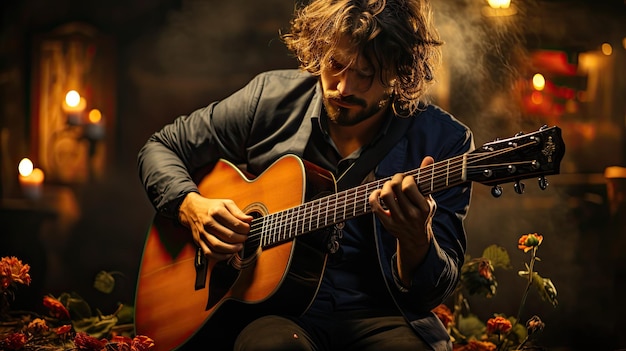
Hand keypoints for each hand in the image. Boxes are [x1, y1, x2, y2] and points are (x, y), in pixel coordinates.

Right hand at [178, 192, 252, 260]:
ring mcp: (203, 233)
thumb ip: (238, 212)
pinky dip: (220, 256)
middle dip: (240, 239)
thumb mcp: (226, 204)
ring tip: (239, 247)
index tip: (248, 229)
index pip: (235, 224)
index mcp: (216, 211)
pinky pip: (209, 253)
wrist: (192, 209)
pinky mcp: (199, 241)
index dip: (245, 229)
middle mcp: (208, 222)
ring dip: (232, 249)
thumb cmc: (211, 207)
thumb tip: (249, 219)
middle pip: (228, 236)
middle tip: (244, 238)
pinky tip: (228, 254)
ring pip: (218, 246)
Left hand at [368, 156, 436, 283]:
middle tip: (397, 179)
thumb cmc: (422, 213)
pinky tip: (378, 193)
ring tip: (390, 186)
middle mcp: (411, 215)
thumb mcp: (428, 198)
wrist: (416, 238)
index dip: (406, 178)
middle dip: (395, 178)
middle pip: (395, 188)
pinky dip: (374, 196)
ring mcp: (398, 220)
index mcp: (424, 208)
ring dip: (385, 186)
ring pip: (385, 195)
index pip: (408, 187)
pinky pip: (375, 206)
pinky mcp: (387, 224)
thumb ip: (427, 178)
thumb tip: (428, 158)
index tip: (408, 179)